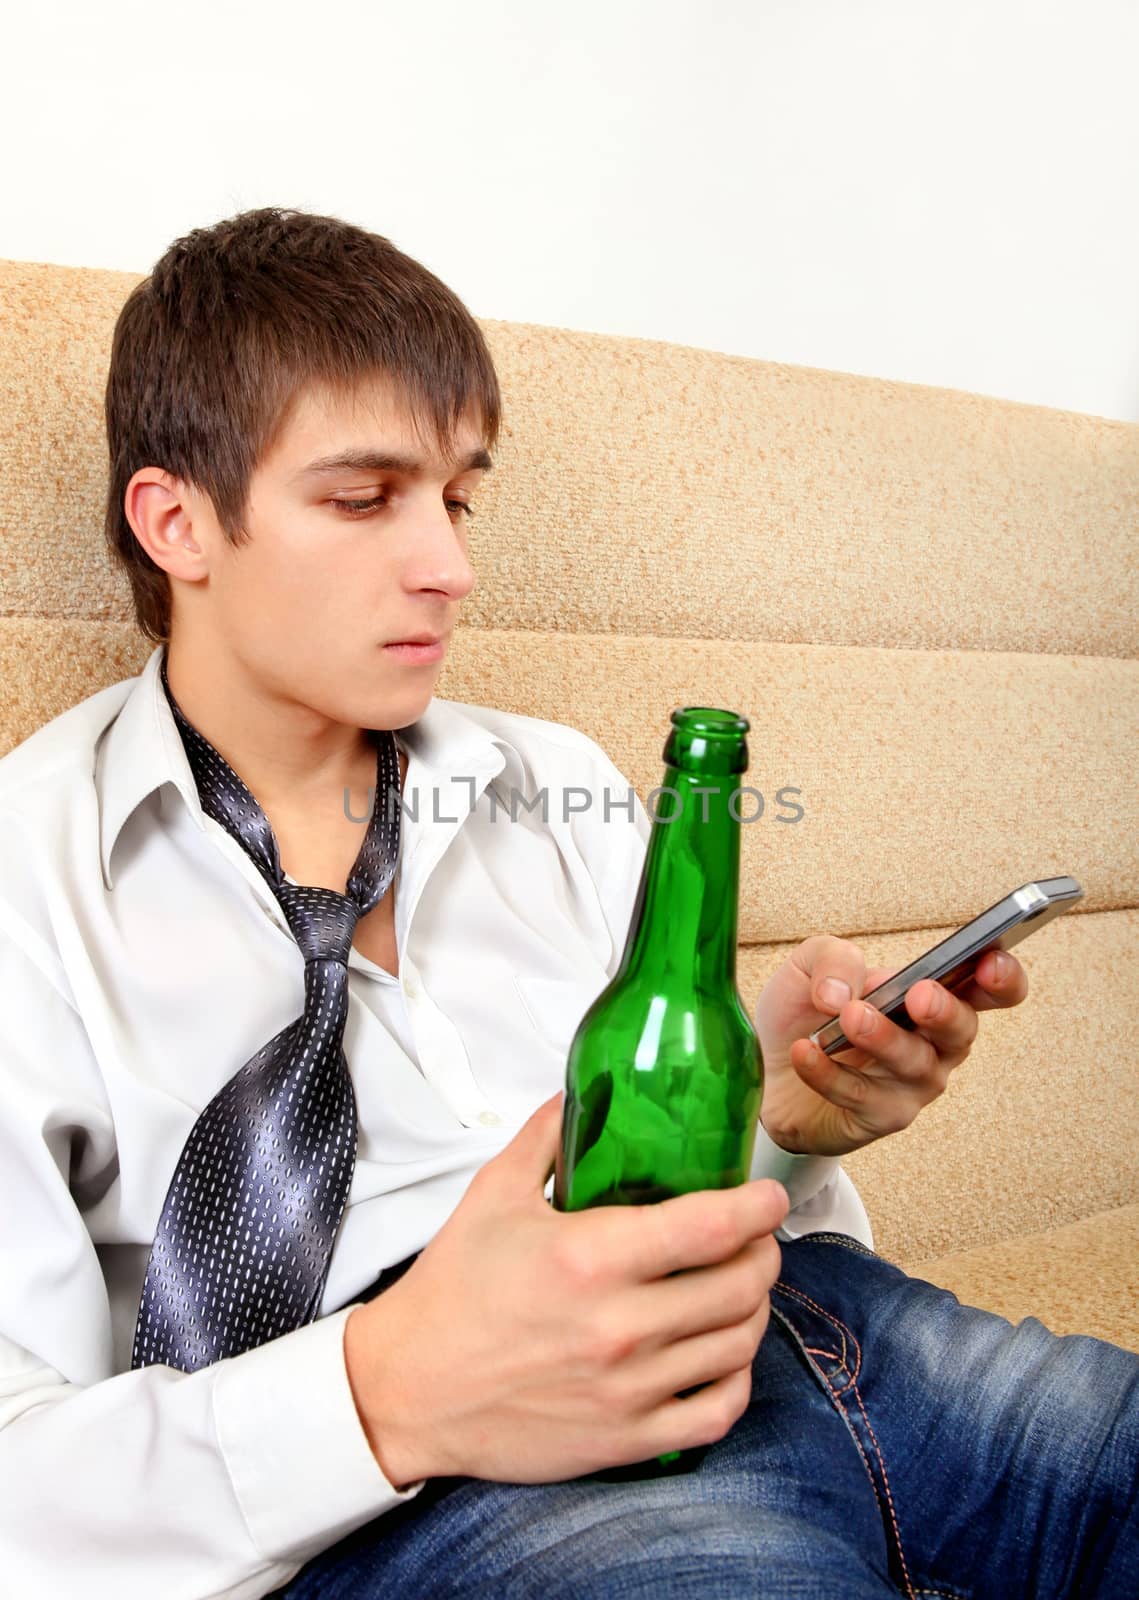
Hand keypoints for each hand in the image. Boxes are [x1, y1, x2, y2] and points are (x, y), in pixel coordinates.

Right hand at [343, 1091, 788, 1485]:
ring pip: (737, 1343)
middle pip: (740, 1284)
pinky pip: (718, 1410)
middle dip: (763, 1252)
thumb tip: (583, 1088)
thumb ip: (547, 1134)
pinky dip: (737, 1379)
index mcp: (590, 1257)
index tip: (767, 1195)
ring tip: (743, 1286)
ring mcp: (628, 1388)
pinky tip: (724, 1355)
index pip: (709, 1227)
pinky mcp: (626, 1438)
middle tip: (755, 1237)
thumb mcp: (493, 1193)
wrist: (409, 1388)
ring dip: (755, 1308)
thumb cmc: (452, 1290)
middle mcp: (619, 1326)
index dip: (756, 1207)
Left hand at [754, 936, 1027, 1156]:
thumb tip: (841, 992)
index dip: (1003, 978)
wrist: (764, 1063)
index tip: (990, 961)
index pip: (990, 990)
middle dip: (944, 1012)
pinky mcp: (878, 1118)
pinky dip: (830, 1073)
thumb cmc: (805, 1009)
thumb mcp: (812, 964)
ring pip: (912, 1065)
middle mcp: (935, 1043)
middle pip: (960, 1030)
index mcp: (934, 996)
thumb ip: (833, 959)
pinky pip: (861, 1097)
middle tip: (918, 995)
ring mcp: (911, 1085)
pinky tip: (804, 1051)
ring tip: (849, 1017)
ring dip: (882, 1039)